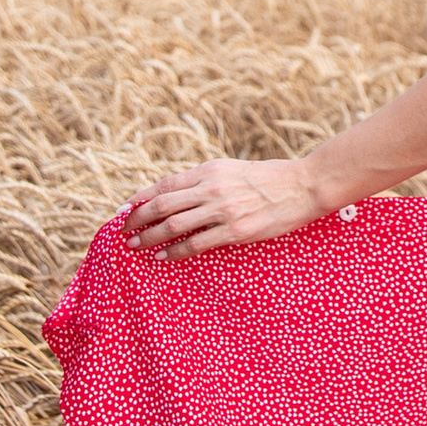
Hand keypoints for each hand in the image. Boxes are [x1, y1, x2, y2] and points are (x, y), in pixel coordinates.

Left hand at [126, 156, 328, 257]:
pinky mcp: (235, 231)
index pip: (164, 185)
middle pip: (161, 205)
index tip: (124, 210)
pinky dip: (174, 251)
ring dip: (150, 237)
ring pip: (173, 225)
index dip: (139, 199)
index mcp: (209, 170)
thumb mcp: (232, 169)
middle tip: (124, 232)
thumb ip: (205, 180)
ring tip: (137, 246)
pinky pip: (196, 244)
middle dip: (137, 220)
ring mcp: (223, 210)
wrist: (302, 186)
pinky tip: (163, 256)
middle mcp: (211, 188)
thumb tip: (176, 195)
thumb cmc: (268, 178)